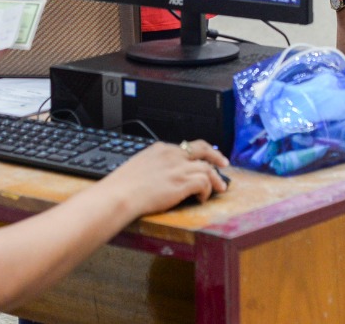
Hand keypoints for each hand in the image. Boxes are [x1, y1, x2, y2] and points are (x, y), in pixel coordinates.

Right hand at [102, 139, 229, 214]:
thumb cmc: (123, 186)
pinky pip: (205, 183)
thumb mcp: (139, 166)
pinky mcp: (183, 182)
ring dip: (216, 179)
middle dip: (216, 156)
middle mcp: (172, 155)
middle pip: (202, 149)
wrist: (120, 194)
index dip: (198, 153)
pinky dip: (207, 191)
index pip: (186, 146)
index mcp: (160, 149)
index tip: (204, 158)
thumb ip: (154, 166)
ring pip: (208, 168)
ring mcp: (179, 168)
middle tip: (224, 163)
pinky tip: (202, 198)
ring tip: (219, 188)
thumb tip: (162, 174)